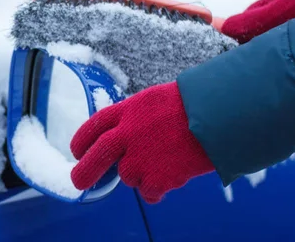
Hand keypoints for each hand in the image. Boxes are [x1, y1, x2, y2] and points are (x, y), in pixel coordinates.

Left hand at [70, 82, 213, 203]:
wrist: (217, 116)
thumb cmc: (190, 105)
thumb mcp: (152, 102)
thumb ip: (132, 119)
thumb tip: (121, 137)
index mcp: (126, 111)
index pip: (93, 126)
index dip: (81, 140)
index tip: (76, 151)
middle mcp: (127, 134)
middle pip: (96, 156)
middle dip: (84, 172)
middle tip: (78, 182)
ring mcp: (140, 157)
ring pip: (128, 177)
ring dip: (140, 175)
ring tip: (164, 159)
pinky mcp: (157, 177)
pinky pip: (149, 192)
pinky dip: (157, 190)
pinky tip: (170, 176)